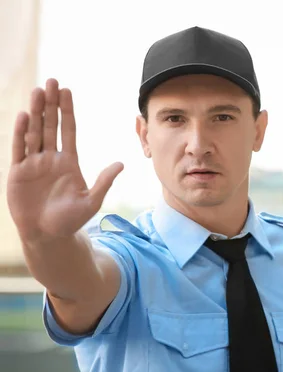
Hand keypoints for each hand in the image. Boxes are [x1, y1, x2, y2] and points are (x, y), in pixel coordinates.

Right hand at [7, 79, 123, 241]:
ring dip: (35, 112)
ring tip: (37, 91)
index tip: (67, 91)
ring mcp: (33, 164)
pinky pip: (19, 149)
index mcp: (68, 162)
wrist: (47, 236)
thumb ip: (104, 182)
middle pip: (50, 125)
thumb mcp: (91, 201)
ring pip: (34, 132)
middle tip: (51, 81)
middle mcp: (50, 158)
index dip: (67, 111)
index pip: (68, 130)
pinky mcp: (18, 173)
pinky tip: (24, 116)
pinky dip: (21, 133)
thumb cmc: (70, 220)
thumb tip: (121, 163)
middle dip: (50, 104)